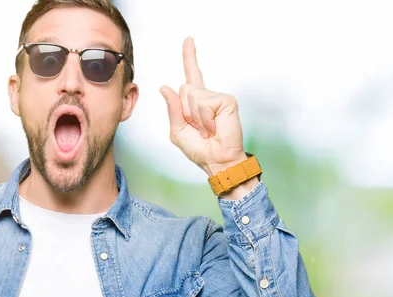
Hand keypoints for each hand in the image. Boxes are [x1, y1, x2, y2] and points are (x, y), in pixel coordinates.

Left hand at [160, 37, 247, 176]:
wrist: (216, 161)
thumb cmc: (199, 149)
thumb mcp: (177, 131)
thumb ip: (173, 110)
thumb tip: (165, 87)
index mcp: (194, 102)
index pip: (191, 74)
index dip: (189, 57)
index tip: (189, 40)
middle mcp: (206, 96)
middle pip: (184, 89)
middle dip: (186, 112)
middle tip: (199, 129)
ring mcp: (217, 97)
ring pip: (192, 96)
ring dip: (195, 118)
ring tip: (207, 130)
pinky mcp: (226, 100)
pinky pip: (204, 104)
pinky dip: (205, 120)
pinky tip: (214, 128)